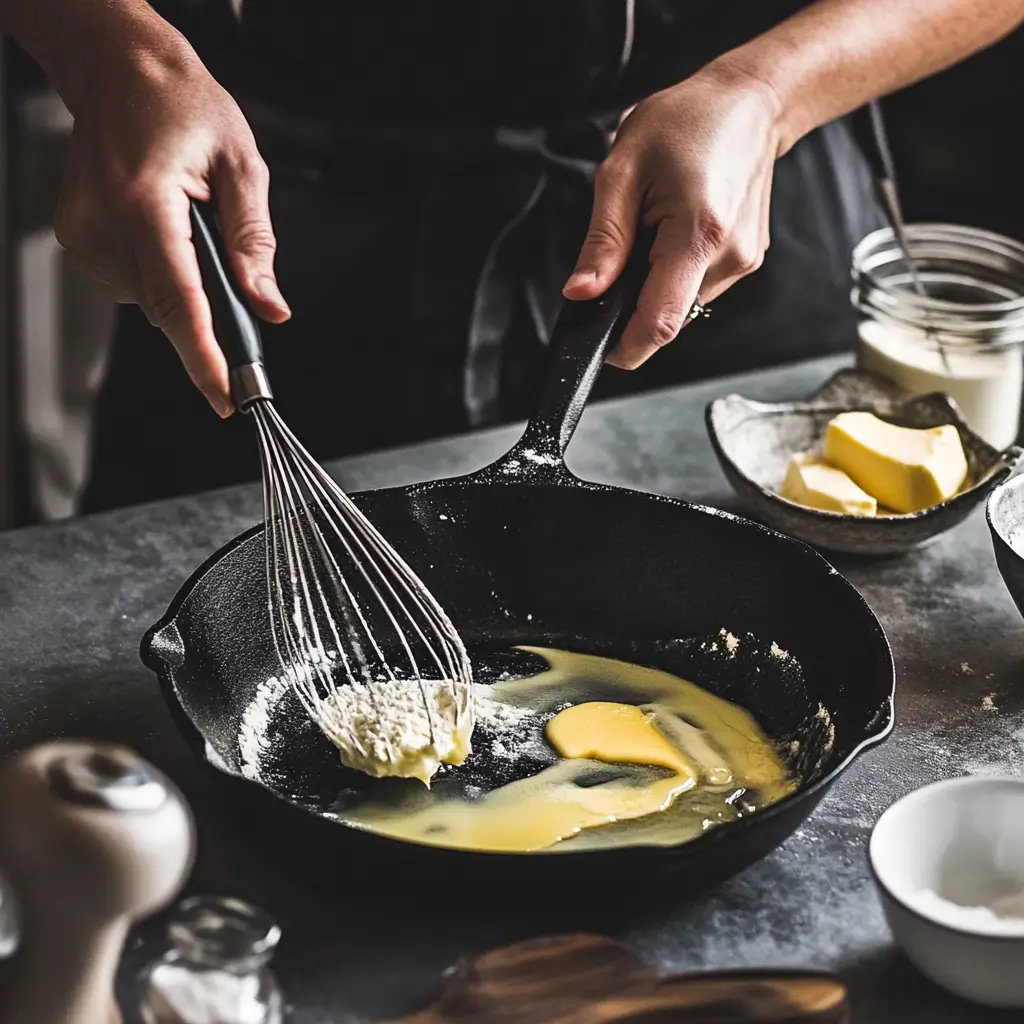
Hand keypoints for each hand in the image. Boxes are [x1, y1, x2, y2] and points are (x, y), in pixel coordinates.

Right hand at [54, 36, 289, 415]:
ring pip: (150, 301)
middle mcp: (104, 221)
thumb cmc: (182, 106)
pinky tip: (164, 233)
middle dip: (206, 317)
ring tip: (187, 228)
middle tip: (228, 282)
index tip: (226, 396)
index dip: (203, 357)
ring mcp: (82, 232)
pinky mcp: (75, 238)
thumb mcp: (242, 167)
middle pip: (167, 308)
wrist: (121, 71)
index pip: (179, 300)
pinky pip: (131, 283)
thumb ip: (256, 243)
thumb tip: (270, 306)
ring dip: (181, 286)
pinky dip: (158, 273)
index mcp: (145, 201)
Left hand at [564, 62, 782, 369]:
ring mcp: (743, 262)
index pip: (660, 323)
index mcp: (699, 234)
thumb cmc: (687, 121)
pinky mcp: (746, 261)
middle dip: (634, 300)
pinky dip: (675, 272)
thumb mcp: (623, 171)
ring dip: (656, 283)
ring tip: (655, 227)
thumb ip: (603, 241)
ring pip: (682, 305)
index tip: (598, 347)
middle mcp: (730, 257)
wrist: (749, 102)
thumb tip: (580, 293)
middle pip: (668, 317)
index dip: (624, 347)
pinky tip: (675, 230)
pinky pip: (697, 287)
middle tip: (626, 248)